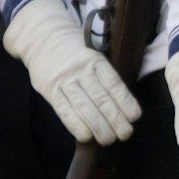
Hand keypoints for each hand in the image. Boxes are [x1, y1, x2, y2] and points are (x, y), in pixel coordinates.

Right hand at [3, 0, 139, 143]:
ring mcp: (64, 80)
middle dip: (115, 120)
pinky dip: (76, 125)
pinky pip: (64, 110)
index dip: (125, 102)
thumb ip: (105, 76)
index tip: (135, 116)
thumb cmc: (75, 52)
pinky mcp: (50, 90)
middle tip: (126, 134)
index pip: (114, 83)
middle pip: (101, 99)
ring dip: (99, 127)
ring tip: (109, 139)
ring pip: (84, 107)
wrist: (43, 38)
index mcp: (96, 60)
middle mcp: (81, 70)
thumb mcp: (93, 56)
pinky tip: (86, 136)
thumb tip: (123, 105)